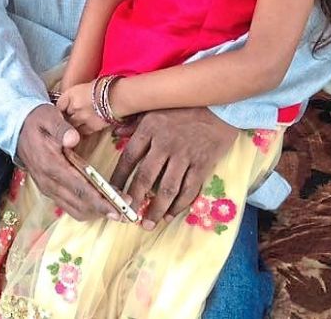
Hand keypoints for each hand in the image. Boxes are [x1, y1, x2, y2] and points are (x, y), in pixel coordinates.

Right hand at [15, 104, 117, 221]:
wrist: (16, 128)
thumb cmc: (37, 121)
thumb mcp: (49, 117)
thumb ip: (61, 128)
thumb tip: (73, 139)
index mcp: (50, 165)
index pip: (79, 188)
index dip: (100, 200)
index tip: (118, 206)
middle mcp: (48, 182)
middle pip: (79, 204)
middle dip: (103, 210)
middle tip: (126, 210)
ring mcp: (48, 188)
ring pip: (75, 210)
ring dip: (96, 212)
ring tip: (117, 208)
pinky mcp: (49, 190)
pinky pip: (69, 206)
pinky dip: (86, 209)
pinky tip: (100, 204)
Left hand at [55, 82, 111, 135]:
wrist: (119, 96)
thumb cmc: (106, 87)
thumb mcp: (87, 85)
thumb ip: (78, 94)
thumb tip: (75, 99)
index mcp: (72, 93)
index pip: (59, 104)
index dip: (61, 107)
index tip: (63, 109)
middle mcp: (74, 106)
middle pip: (65, 116)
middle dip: (68, 116)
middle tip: (72, 116)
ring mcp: (82, 118)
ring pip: (73, 125)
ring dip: (75, 124)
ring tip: (80, 121)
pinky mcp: (92, 127)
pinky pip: (83, 131)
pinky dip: (84, 130)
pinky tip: (87, 126)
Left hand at [108, 107, 237, 229]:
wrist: (219, 105)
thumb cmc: (183, 107)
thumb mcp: (154, 109)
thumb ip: (134, 124)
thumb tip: (115, 134)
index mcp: (149, 129)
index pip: (129, 157)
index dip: (118, 177)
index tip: (111, 192)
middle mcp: (165, 144)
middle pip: (145, 177)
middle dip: (135, 199)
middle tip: (128, 214)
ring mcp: (185, 156)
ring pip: (167, 188)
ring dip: (157, 209)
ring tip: (149, 223)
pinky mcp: (202, 165)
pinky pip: (189, 190)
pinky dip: (179, 205)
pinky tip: (171, 215)